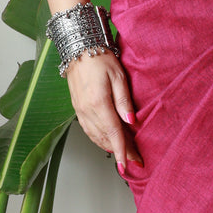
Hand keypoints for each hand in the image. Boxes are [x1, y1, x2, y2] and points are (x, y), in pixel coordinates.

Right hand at [66, 52, 142, 170]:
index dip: (123, 151)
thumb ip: (124, 100)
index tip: (129, 164)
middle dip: (121, 151)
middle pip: (106, 138)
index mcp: (98, 103)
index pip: (113, 133)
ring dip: (110, 147)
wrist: (78, 49)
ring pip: (95, 136)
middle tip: (135, 159)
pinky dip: (99, 139)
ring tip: (125, 153)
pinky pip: (88, 130)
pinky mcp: (77, 108)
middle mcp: (87, 110)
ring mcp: (80, 110)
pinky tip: (107, 141)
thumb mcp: (118, 76)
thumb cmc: (100, 59)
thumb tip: (131, 121)